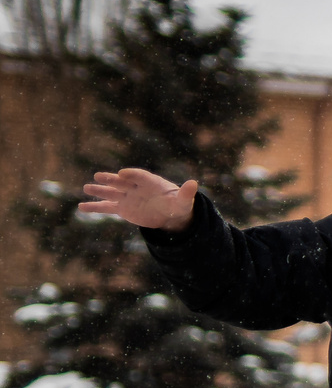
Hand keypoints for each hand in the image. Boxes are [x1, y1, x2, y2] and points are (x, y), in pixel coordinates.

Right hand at [79, 168, 197, 230]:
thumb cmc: (177, 203)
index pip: (140, 176)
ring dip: (99, 191)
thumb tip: (194, 183)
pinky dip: (95, 207)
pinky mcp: (123, 209)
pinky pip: (107, 208)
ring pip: (111, 193)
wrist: (170, 214)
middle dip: (110, 179)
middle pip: (121, 182)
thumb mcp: (184, 200)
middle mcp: (136, 188)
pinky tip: (81, 207)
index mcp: (150, 182)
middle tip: (98, 176)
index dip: (132, 174)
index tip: (123, 174)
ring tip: (86, 187)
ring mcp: (128, 198)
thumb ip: (186, 193)